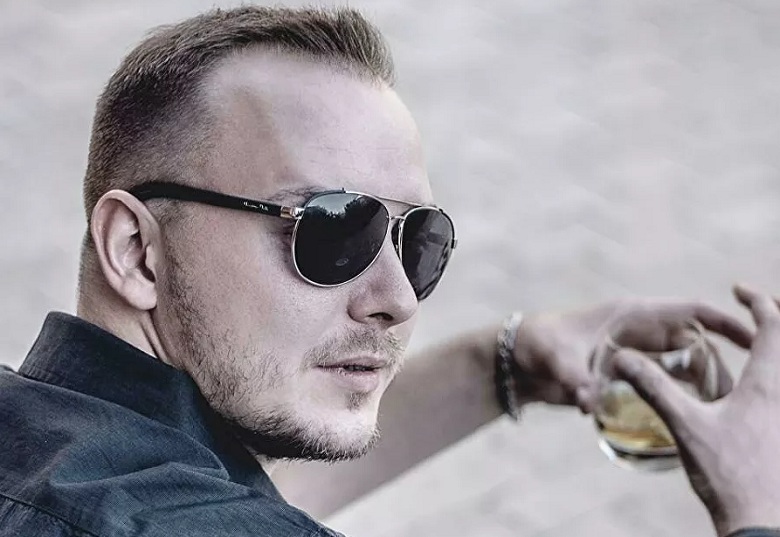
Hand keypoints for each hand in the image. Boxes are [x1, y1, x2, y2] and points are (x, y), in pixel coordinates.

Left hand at [512, 298, 751, 407]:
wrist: (516, 361)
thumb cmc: (536, 345)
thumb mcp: (555, 357)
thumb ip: (574, 377)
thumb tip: (587, 401)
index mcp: (632, 315)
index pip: (690, 312)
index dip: (723, 322)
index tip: (753, 339)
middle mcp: (638, 333)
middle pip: (693, 343)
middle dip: (715, 365)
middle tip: (730, 396)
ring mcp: (634, 354)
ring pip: (680, 366)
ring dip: (697, 384)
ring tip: (716, 411)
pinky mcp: (625, 375)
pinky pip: (660, 384)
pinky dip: (674, 397)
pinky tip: (685, 418)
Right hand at [613, 285, 779, 535]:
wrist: (761, 521)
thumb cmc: (728, 473)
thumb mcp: (686, 426)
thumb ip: (654, 387)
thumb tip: (622, 358)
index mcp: (767, 383)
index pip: (773, 324)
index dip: (757, 300)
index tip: (738, 289)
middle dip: (776, 318)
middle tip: (759, 308)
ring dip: (776, 348)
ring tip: (758, 345)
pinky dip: (772, 377)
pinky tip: (754, 393)